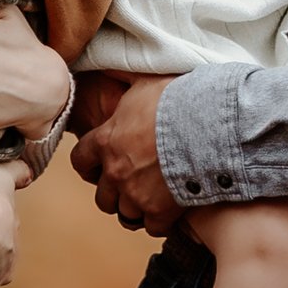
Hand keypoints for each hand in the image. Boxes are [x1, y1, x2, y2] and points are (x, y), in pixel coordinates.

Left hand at [71, 75, 180, 231]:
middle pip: (102, 197)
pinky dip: (159, 221)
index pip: (80, 161)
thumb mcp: (143, 82)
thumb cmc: (176, 99)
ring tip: (150, 200)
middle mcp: (115, 172)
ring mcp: (137, 194)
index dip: (88, 166)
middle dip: (114, 192)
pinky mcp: (161, 211)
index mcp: (106, 141)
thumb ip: (122, 78)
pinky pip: (152, 227)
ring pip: (125, 214)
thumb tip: (106, 60)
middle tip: (130, 184)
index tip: (97, 167)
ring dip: (136, 208)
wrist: (207, 124)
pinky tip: (169, 211)